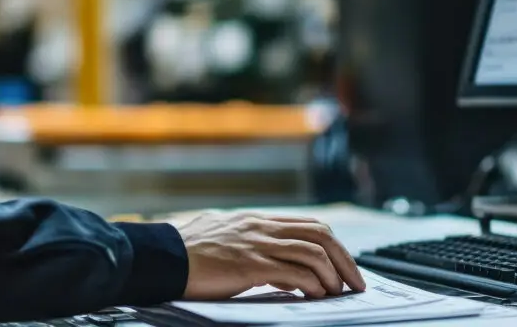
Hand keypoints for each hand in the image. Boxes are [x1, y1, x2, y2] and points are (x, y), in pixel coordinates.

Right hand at [171, 211, 366, 300]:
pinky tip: (317, 295)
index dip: (332, 245)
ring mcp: (256, 243)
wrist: (160, 257)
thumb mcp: (226, 246)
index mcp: (256, 220)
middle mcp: (261, 227)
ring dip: (333, 273)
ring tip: (339, 292)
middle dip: (344, 258)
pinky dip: (312, 283)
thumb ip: (256, 253)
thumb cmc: (187, 255)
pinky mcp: (249, 264)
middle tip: (356, 281)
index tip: (344, 264)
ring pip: (312, 251)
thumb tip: (284, 276)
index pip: (308, 224)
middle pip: (319, 234)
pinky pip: (293, 271)